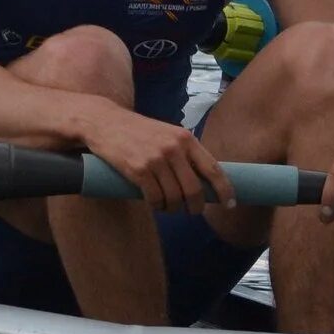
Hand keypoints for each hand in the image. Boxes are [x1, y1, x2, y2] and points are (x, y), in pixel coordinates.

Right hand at [83, 112, 235, 214]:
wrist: (104, 122)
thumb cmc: (138, 132)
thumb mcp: (167, 134)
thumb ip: (184, 153)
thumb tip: (204, 181)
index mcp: (185, 138)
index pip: (213, 169)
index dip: (224, 190)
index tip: (229, 204)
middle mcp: (173, 148)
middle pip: (194, 190)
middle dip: (196, 206)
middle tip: (192, 211)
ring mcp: (155, 159)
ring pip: (174, 198)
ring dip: (173, 209)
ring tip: (168, 206)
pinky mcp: (138, 170)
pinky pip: (155, 199)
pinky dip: (157, 206)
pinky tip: (154, 204)